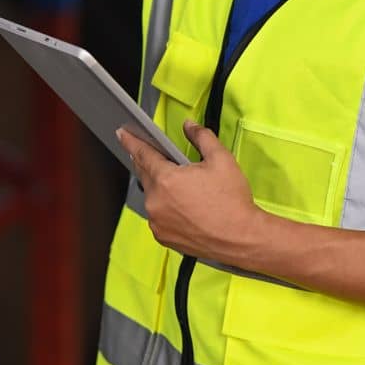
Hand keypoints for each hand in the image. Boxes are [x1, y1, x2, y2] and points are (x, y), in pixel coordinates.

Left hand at [116, 119, 262, 266]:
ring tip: (178, 185)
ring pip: (151, 196)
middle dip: (147, 162)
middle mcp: (155, 201)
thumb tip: (189, 126)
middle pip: (145, 174)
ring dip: (159, 187)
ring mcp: (157, 221)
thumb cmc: (232, 201)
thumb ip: (202, 137)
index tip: (122, 133)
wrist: (241, 238)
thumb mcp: (221, 159)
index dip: (131, 141)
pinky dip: (164, 207)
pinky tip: (181, 205)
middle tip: (155, 155)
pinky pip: (157, 215)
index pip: (142, 153)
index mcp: (166, 179)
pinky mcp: (162, 236)